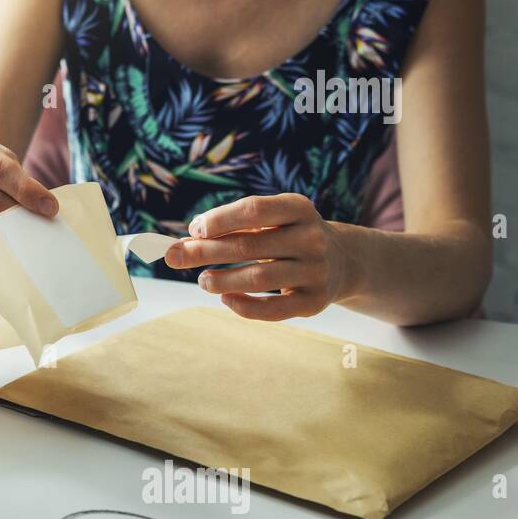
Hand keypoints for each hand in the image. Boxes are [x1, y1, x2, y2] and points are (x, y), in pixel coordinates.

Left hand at [162, 193, 357, 320]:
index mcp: (298, 209)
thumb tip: (182, 244)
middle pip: (248, 246)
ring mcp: (316, 271)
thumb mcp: (269, 222)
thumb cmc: (287, 237)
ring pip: (257, 278)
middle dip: (205, 252)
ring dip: (220, 280)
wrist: (342, 261)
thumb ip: (229, 228)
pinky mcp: (314, 301)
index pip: (253, 210)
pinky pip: (271, 309)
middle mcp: (312, 237)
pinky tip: (226, 298)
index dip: (219, 220)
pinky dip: (243, 305)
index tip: (194, 230)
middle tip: (175, 257)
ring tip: (203, 280)